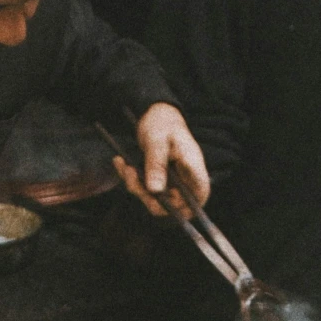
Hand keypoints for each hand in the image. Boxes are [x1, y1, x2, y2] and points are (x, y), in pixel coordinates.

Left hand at [113, 104, 210, 220]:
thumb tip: (155, 190)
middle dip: (150, 199)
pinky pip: (144, 190)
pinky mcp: (158, 180)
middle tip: (133, 180)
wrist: (154, 114)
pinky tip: (120, 163)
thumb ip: (157, 164)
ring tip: (126, 167)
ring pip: (156, 200)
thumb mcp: (157, 141)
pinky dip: (130, 180)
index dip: (189, 207)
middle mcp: (185, 177)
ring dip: (137, 188)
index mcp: (193, 166)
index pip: (200, 193)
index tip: (168, 202)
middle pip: (175, 204)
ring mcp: (172, 180)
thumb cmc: (162, 123)